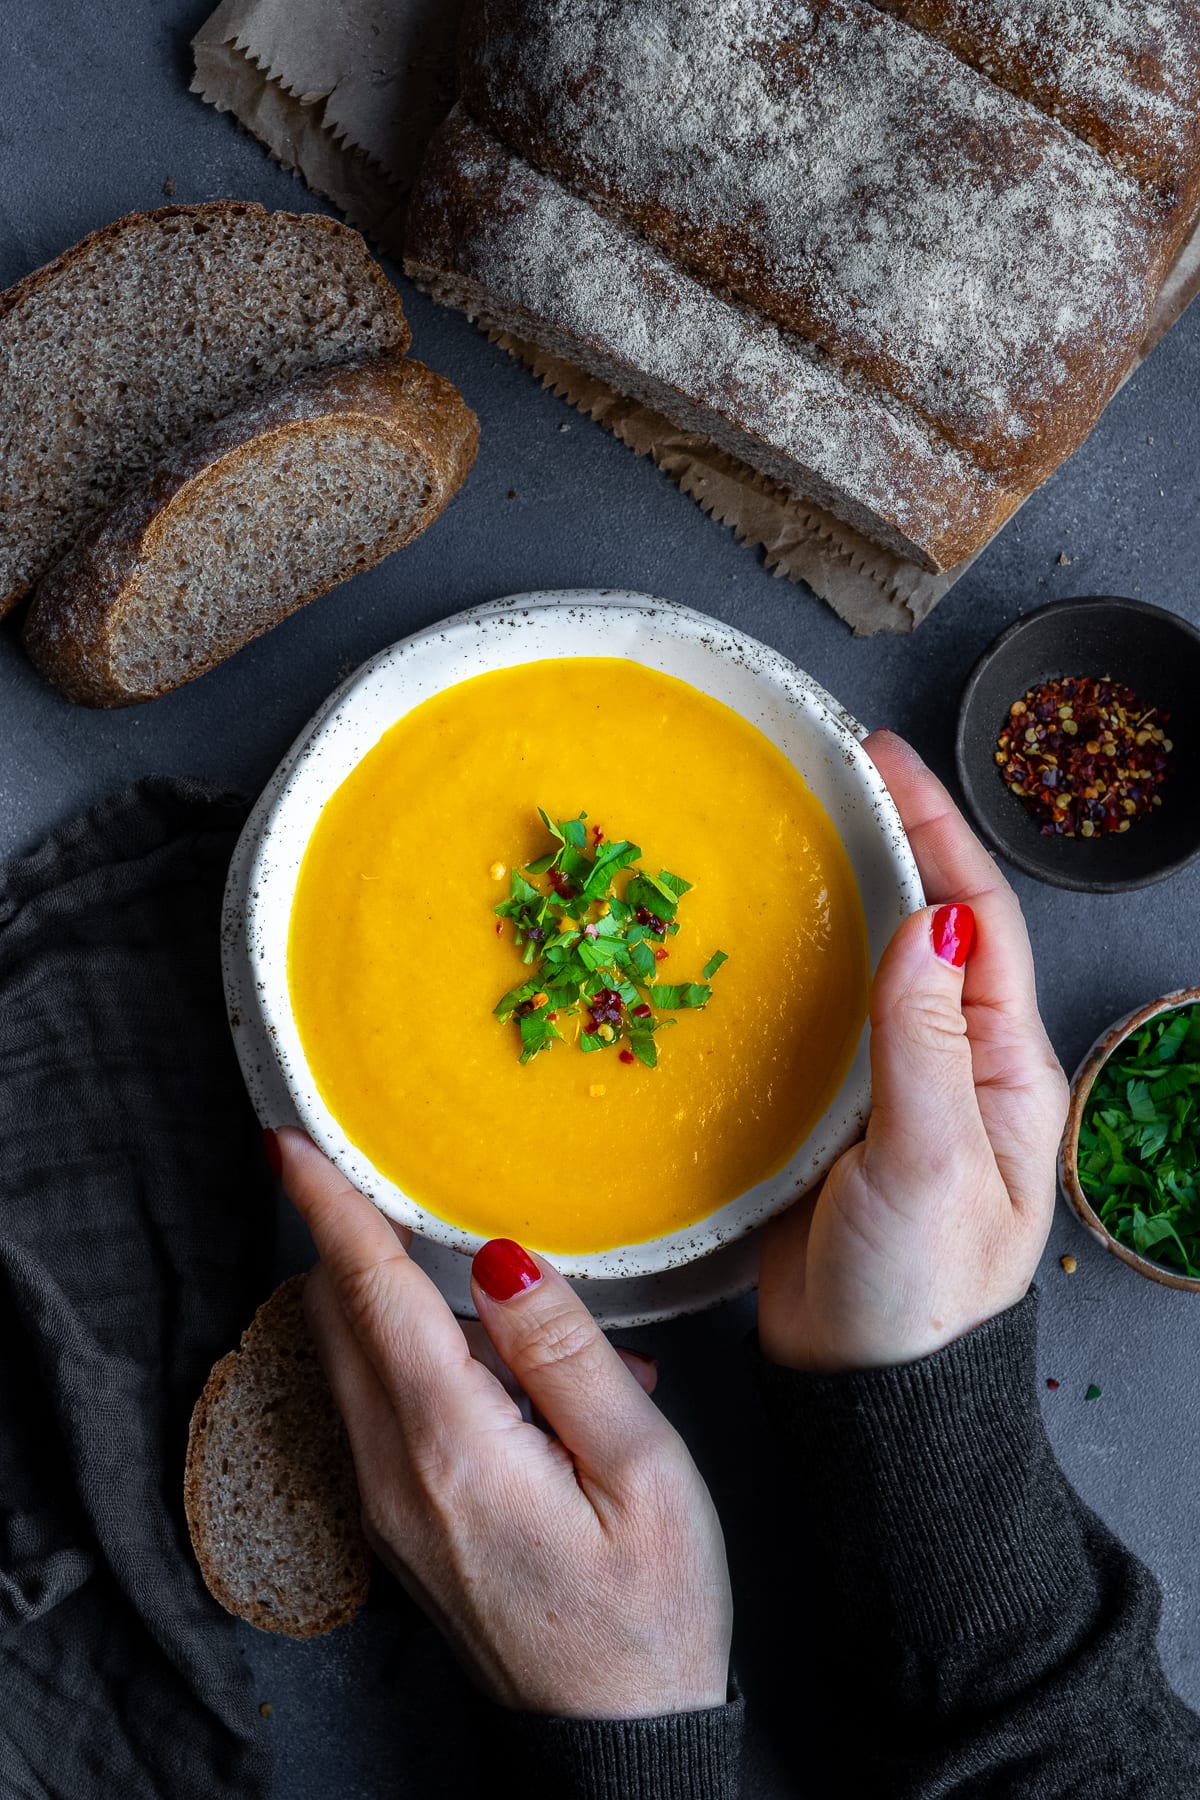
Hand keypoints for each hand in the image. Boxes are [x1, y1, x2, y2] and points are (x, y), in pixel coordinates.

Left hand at [275, 1128, 732, 1717]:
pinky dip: (417, 1358)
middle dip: (352, 1238)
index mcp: (451, 1445)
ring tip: (521, 1313)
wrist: (619, 1741)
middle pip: (339, 1318)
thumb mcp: (641, 1468)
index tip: (288, 1143)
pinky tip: (519, 1382)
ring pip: (353, 1360)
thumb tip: (498, 1257)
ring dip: (399, 1301)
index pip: (369, 1294)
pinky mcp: (398, 1524)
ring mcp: (384, 1504)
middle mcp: (392, 1472)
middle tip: (398, 1177)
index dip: (329, 1208)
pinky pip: (378, 1407)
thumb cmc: (652, 1609)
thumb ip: (563, 1352)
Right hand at [759, 730, 1068, 1372]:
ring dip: (836, 894)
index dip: (937, 832)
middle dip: (890, 841)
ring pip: (865, 965)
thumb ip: (923, 1046)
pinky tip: (743, 939)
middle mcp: (952, 1063)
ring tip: (786, 830)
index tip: (885, 762)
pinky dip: (786, 966)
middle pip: (926, 925)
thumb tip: (929, 924)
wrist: (863, 1391)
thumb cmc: (918, 1295)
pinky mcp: (825, 1116)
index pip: (979, 920)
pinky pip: (812, 1020)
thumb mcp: (931, 1165)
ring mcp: (888, 1086)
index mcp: (1000, 1067)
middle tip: (831, 772)